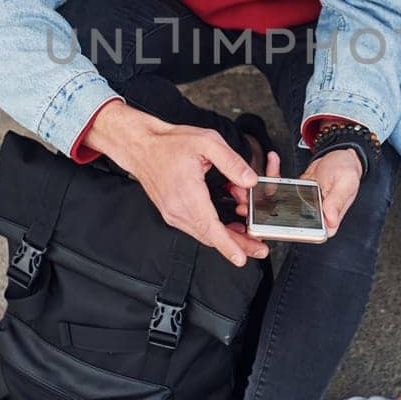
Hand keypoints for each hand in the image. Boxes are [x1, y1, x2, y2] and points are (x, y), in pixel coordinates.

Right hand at [86, 102, 268, 265]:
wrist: (141, 146)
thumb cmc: (169, 143)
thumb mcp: (206, 141)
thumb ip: (231, 161)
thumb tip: (250, 180)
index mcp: (187, 194)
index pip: (210, 228)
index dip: (227, 245)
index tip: (241, 258)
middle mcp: (177, 209)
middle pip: (210, 236)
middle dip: (237, 245)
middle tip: (259, 248)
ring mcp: (173, 214)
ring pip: (204, 234)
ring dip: (226, 236)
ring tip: (249, 233)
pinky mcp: (172, 213)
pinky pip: (196, 228)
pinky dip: (214, 229)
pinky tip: (229, 226)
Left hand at [227, 146, 361, 238]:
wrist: (342, 154)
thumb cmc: (348, 169)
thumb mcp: (346, 184)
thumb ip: (337, 202)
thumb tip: (329, 220)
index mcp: (326, 220)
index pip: (304, 233)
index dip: (282, 230)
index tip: (264, 224)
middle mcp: (312, 216)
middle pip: (284, 221)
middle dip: (263, 212)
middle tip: (247, 205)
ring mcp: (301, 205)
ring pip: (277, 205)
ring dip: (263, 194)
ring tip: (253, 183)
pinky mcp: (294, 193)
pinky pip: (280, 187)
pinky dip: (273, 175)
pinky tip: (271, 160)